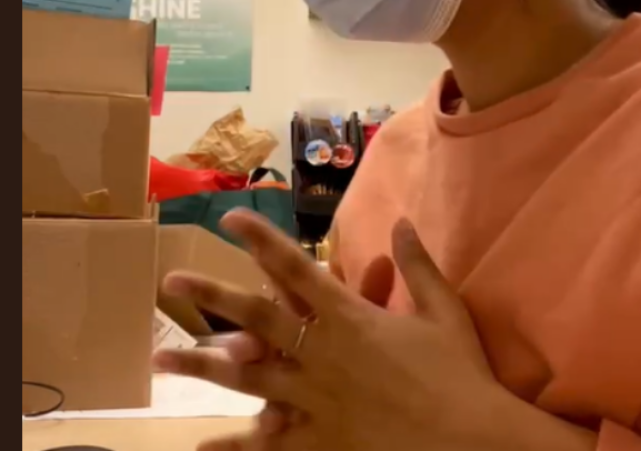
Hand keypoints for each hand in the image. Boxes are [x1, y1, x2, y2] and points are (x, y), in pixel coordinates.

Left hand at [154, 211, 595, 450]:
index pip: (296, 269)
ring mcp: (316, 402)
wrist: (471, 442)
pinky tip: (201, 448)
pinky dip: (234, 448)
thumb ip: (417, 265)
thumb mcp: (443, 310)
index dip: (262, 241)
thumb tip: (402, 220)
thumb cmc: (459, 373)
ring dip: (204, 366)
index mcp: (350, 319)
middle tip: (173, 282)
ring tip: (163, 361)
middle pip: (257, 319)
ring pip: (249, 380)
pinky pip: (269, 446)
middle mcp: (323, 355)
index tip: (233, 219)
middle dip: (214, 296)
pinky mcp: (320, 442)